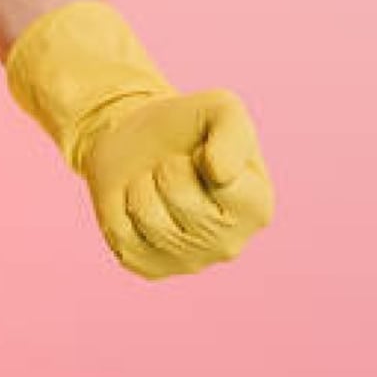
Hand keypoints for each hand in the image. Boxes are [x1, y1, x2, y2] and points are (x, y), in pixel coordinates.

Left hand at [71, 85, 274, 280]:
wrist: (137, 140)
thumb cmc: (187, 127)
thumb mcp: (220, 109)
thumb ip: (232, 132)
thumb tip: (219, 173)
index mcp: (258, 208)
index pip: (221, 182)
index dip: (200, 155)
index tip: (200, 152)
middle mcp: (230, 245)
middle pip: (181, 200)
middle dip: (166, 168)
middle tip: (170, 165)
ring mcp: (189, 262)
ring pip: (148, 218)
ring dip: (140, 185)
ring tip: (152, 182)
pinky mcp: (148, 267)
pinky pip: (121, 236)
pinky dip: (118, 207)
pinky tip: (136, 202)